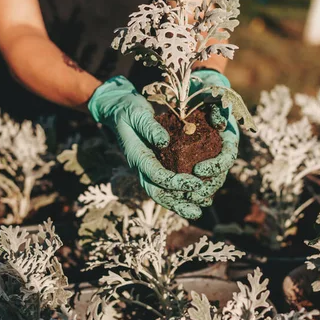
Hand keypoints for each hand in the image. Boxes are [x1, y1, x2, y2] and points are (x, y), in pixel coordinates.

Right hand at [88, 75, 214, 218]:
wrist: (119, 108)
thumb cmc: (128, 109)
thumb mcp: (137, 113)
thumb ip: (149, 127)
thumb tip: (165, 142)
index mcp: (136, 155)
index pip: (155, 175)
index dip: (175, 182)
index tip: (195, 184)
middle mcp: (141, 165)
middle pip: (157, 192)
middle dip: (177, 203)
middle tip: (197, 211)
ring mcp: (147, 166)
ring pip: (162, 192)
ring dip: (180, 203)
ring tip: (201, 208)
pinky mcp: (155, 163)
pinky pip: (166, 182)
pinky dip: (180, 192)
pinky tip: (197, 195)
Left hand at [188, 69, 239, 204]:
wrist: (197, 91)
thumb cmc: (207, 91)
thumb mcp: (213, 94)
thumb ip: (219, 107)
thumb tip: (219, 124)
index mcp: (228, 136)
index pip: (228, 156)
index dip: (216, 166)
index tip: (198, 170)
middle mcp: (220, 149)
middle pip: (219, 174)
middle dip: (207, 186)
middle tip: (190, 193)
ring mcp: (209, 156)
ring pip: (209, 180)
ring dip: (199, 193)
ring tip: (185, 200)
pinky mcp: (196, 159)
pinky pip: (195, 178)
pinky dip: (189, 188)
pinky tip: (178, 197)